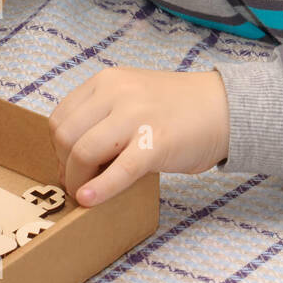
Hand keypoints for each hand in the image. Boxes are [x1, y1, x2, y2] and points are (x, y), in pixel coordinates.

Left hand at [48, 67, 229, 206]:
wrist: (225, 108)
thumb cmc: (177, 109)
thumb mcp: (132, 97)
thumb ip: (103, 116)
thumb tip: (72, 157)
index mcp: (107, 81)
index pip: (60, 118)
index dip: (58, 148)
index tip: (69, 165)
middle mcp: (117, 93)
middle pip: (65, 136)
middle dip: (65, 165)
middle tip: (77, 181)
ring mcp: (137, 116)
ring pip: (83, 152)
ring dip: (78, 179)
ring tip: (87, 192)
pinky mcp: (156, 142)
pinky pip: (119, 170)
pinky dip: (100, 189)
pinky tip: (90, 200)